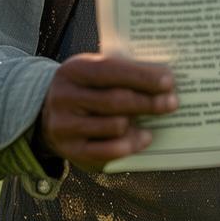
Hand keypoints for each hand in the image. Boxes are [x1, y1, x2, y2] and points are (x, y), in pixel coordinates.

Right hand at [38, 53, 177, 171]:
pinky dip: (130, 145)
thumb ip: (121, 71)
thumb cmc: (85, 86)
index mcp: (74, 69)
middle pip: (116, 100)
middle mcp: (65, 97)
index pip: (111, 70)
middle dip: (149, 102)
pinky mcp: (70, 150)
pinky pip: (106, 151)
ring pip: (114, 126)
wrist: (46, 111)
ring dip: (141, 123)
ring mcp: (64, 126)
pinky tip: (146, 138)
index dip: (142, 75)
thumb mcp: (94, 69)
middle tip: (173, 102)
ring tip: (160, 117)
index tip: (169, 80)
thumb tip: (163, 79)